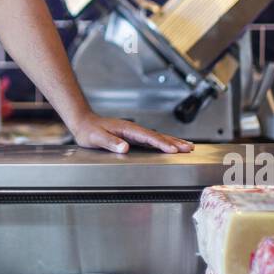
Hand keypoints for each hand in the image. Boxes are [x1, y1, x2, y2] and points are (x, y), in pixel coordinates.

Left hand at [67, 112, 193, 154]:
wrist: (83, 123)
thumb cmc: (89, 130)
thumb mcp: (96, 138)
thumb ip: (110, 142)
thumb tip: (124, 147)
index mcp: (127, 128)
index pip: (148, 137)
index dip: (161, 143)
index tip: (173, 150)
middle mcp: (133, 129)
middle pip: (158, 135)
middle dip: (174, 142)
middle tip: (189, 148)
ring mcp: (134, 132)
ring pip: (157, 137)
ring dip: (172, 141)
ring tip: (187, 146)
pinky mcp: (133, 136)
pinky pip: (152, 140)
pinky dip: (163, 143)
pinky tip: (169, 147)